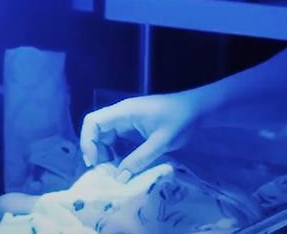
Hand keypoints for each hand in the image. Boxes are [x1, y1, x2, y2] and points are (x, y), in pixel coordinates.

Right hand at [79, 93, 202, 177]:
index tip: (95, 162)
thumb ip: (140, 159)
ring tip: (113, 171)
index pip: (93, 122)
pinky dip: (115, 151)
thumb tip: (120, 178)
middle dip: (96, 151)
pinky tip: (123, 164)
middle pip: (96, 129)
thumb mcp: (161, 142)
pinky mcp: (133, 125)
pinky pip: (116, 138)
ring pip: (105, 135)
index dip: (88, 142)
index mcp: (124, 111)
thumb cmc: (181, 120)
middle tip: (104, 171)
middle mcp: (121, 113)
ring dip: (105, 152)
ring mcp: (127, 119)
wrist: (198, 109)